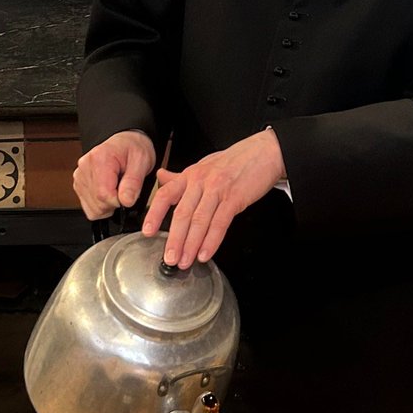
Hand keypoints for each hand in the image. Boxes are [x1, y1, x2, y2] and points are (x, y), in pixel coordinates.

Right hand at [72, 129, 155, 219]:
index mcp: (100, 158)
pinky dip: (102, 206)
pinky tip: (109, 193)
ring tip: (117, 189)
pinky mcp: (78, 185)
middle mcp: (85, 167)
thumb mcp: (142, 161)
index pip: (104, 194)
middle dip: (115, 204)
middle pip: (97, 203)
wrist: (125, 143)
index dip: (119, 201)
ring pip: (93, 209)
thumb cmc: (133, 149)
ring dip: (109, 206)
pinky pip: (90, 208)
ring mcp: (80, 176)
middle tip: (124, 189)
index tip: (128, 195)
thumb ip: (134, 183)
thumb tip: (126, 202)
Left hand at [142, 130, 285, 268]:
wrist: (264, 152)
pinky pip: (220, 223)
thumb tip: (161, 177)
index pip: (166, 194)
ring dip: (191, 245)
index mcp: (191, 175)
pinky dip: (211, 241)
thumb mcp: (204, 164)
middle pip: (182, 213)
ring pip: (199, 220)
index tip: (147, 231)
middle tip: (169, 257)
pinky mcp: (235, 198)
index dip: (154, 214)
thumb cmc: (236, 160)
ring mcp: (218, 189)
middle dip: (174, 239)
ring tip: (184, 261)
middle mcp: (201, 181)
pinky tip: (205, 253)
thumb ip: (181, 176)